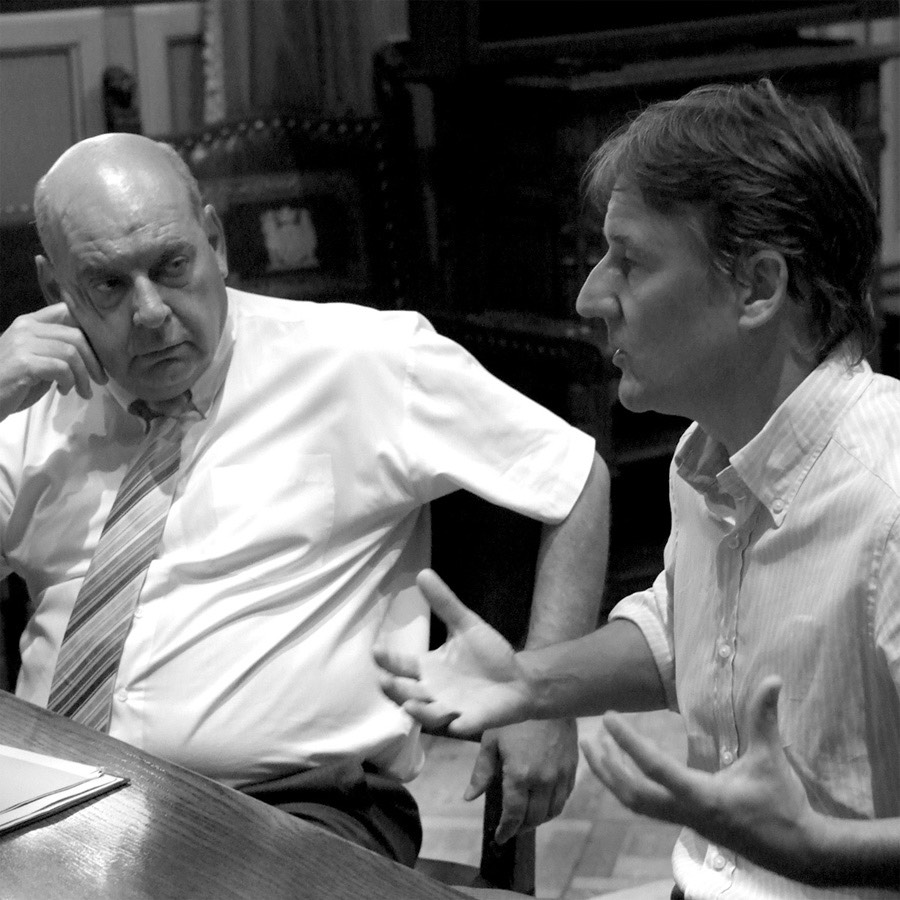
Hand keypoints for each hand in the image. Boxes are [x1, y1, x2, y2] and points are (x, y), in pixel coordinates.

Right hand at [0, 304, 105, 420]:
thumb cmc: (11, 384)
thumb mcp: (37, 361)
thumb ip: (56, 351)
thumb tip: (90, 354)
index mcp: (29, 323)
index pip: (66, 311)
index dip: (90, 330)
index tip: (100, 352)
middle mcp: (26, 327)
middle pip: (76, 334)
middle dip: (94, 360)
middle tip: (100, 380)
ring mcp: (22, 343)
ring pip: (71, 352)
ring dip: (83, 375)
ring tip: (83, 391)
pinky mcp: (23, 362)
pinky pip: (60, 367)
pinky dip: (69, 381)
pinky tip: (64, 391)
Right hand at [374, 569, 532, 736]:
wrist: (518, 677)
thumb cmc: (487, 654)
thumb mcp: (465, 625)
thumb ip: (444, 603)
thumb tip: (423, 573)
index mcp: (429, 669)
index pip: (402, 666)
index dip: (389, 661)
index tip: (376, 650)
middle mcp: (434, 691)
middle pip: (408, 693)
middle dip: (396, 689)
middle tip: (385, 680)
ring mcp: (452, 708)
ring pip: (429, 714)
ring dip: (419, 712)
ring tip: (410, 705)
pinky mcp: (473, 720)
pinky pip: (463, 725)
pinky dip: (458, 725)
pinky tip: (455, 722)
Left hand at [469, 719, 578, 843]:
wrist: (548, 696)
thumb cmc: (514, 716)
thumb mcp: (491, 740)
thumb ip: (482, 772)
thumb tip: (470, 798)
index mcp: (520, 774)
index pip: (514, 815)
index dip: (506, 830)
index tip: (499, 837)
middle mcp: (543, 780)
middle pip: (534, 818)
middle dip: (520, 826)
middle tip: (510, 826)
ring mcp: (561, 776)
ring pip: (552, 811)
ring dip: (538, 819)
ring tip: (526, 817)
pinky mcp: (572, 768)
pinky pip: (564, 797)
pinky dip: (553, 805)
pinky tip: (543, 800)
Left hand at [581, 677, 824, 881]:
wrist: (796, 850)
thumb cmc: (783, 802)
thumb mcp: (771, 757)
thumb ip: (765, 718)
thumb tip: (773, 678)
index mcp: (703, 795)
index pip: (655, 767)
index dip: (628, 742)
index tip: (608, 719)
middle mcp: (686, 811)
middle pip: (632, 793)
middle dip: (606, 767)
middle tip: (589, 738)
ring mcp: (684, 821)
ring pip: (635, 803)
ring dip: (612, 777)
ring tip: (594, 751)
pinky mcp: (685, 823)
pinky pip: (645, 807)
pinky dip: (627, 787)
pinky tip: (620, 769)